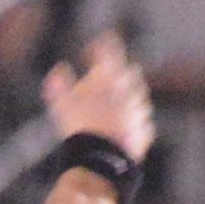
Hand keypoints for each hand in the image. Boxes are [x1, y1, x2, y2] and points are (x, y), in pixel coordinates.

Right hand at [45, 33, 154, 164]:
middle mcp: (130, 90)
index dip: (104, 45)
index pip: (110, 51)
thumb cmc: (79, 127)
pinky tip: (125, 127)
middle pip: (130, 72)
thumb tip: (60, 69)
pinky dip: (134, 121)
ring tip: (118, 104)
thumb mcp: (62, 103)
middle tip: (111, 76)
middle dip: (122, 72)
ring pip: (139, 97)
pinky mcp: (144, 131)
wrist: (100, 158)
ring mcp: (140, 111)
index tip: (97, 45)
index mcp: (110, 78)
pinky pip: (141, 122)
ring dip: (130, 97)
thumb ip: (60, 84)